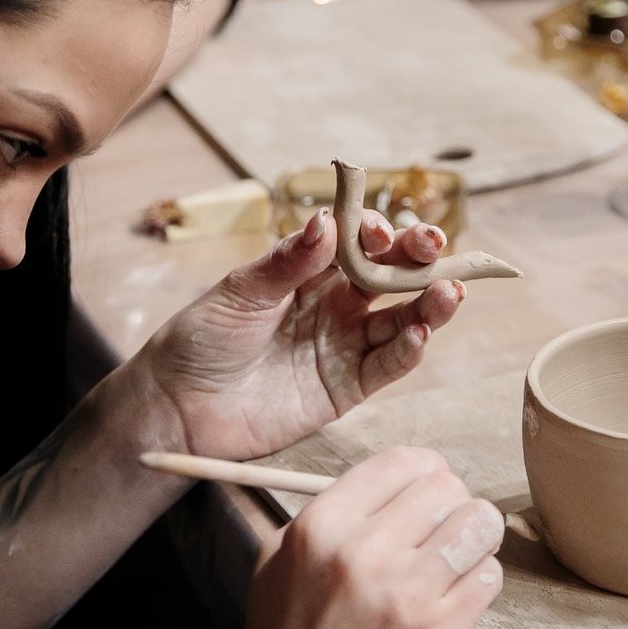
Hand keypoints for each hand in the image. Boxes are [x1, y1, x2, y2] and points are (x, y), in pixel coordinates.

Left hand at [137, 207, 464, 459]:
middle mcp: (333, 305)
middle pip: (388, 277)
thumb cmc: (200, 339)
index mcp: (307, 272)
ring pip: (399, 321)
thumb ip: (287, 262)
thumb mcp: (239, 292)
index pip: (355, 243)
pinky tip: (422, 334)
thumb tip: (326, 222)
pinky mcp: (344, 388)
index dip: (374, 233)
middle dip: (416, 260)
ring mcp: (342, 346)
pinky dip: (408, 351)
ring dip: (427, 306)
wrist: (177, 406)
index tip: (380, 231)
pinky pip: (385, 367)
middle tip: (434, 247)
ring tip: (450, 292)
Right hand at [205, 447, 504, 628]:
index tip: (427, 492)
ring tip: (456, 560)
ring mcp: (405, 593)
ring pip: (479, 525)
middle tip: (441, 532)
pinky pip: (489, 577)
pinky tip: (455, 597)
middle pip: (449, 488)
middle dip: (452, 506)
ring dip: (474, 540)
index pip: (403, 461)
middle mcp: (363, 550)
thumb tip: (390, 487)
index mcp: (322, 525)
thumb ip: (330, 514)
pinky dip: (479, 582)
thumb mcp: (279, 560)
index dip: (426, 473)